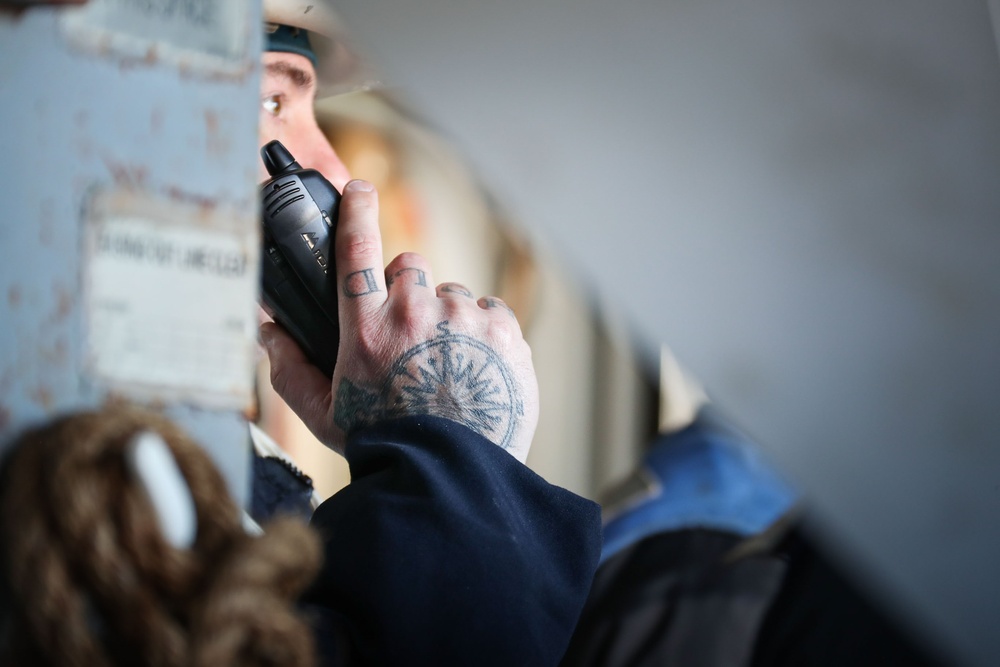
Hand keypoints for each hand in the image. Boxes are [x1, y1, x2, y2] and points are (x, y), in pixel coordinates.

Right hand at [260, 180, 537, 462]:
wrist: (450, 473)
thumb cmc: (386, 443)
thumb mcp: (325, 413)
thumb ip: (290, 368)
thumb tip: (266, 330)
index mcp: (367, 327)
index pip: (357, 249)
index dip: (356, 210)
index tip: (359, 188)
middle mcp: (415, 312)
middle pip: (411, 267)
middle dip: (410, 290)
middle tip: (412, 334)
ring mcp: (463, 318)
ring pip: (454, 292)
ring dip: (449, 318)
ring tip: (448, 364)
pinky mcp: (503, 330)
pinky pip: (491, 310)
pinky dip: (485, 333)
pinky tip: (476, 368)